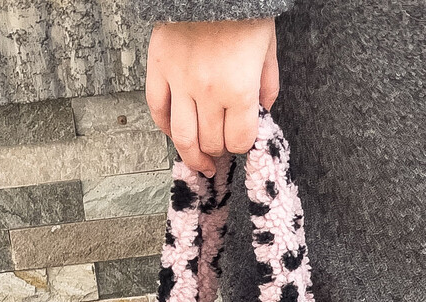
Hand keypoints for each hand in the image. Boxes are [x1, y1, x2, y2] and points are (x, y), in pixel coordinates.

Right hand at [146, 19, 278, 176]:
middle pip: (211, 143)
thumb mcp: (267, 48)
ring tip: (199, 161)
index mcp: (238, 89)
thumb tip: (263, 112)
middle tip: (221, 149)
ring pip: (182, 137)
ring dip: (192, 155)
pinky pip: (157, 109)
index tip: (240, 141)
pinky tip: (174, 133)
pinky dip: (165, 127)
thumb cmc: (242, 8)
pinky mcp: (159, 68)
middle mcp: (208, 91)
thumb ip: (267, 85)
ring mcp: (180, 81)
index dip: (241, 146)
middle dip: (219, 151)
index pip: (239, 141)